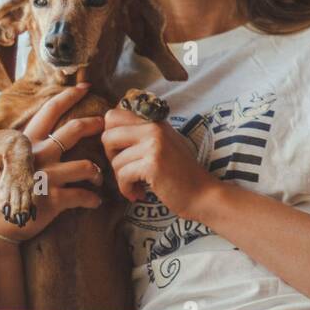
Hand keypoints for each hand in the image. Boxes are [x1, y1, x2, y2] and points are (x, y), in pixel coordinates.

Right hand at [0, 83, 105, 247]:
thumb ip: (11, 149)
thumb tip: (14, 137)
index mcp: (25, 144)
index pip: (49, 112)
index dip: (68, 97)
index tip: (85, 87)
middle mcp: (38, 155)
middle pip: (73, 130)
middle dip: (94, 125)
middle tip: (105, 125)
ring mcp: (46, 176)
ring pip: (86, 165)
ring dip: (97, 172)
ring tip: (98, 178)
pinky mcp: (53, 199)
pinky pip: (83, 195)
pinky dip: (92, 199)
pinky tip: (95, 201)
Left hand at [102, 105, 220, 220]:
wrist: (202, 194)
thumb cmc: (180, 172)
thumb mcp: (163, 143)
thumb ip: (141, 133)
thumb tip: (107, 130)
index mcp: (154, 120)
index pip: (113, 115)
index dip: (111, 136)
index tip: (122, 152)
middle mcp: (154, 127)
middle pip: (107, 135)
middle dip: (111, 157)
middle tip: (126, 169)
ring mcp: (154, 145)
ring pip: (115, 160)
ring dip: (121, 178)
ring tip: (136, 185)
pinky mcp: (153, 164)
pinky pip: (123, 175)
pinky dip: (126, 189)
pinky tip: (138, 193)